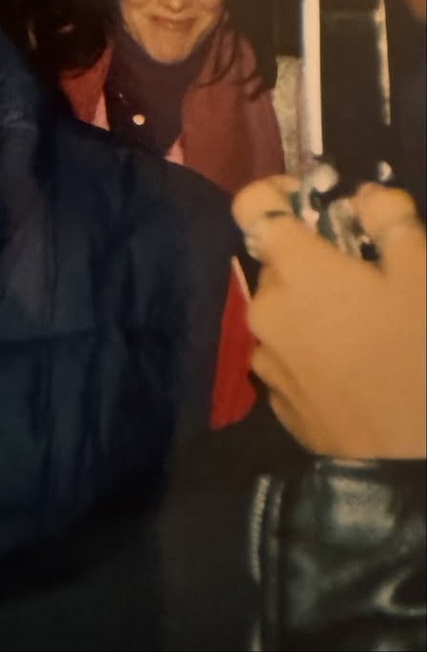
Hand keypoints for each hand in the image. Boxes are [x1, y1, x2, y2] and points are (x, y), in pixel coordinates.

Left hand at [233, 176, 425, 458]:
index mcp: (293, 269)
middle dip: (317, 257)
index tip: (314, 198)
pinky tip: (361, 366)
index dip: (278, 191)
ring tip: (373, 326)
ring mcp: (266, 357)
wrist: (414, 470)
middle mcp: (264, 308)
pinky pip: (290, 351)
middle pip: (278, 261)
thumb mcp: (424, 275)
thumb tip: (365, 194)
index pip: (251, 204)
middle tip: (371, 272)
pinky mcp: (277, 399)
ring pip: (285, 308)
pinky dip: (315, 345)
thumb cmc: (421, 358)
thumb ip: (390, 219)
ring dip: (317, 304)